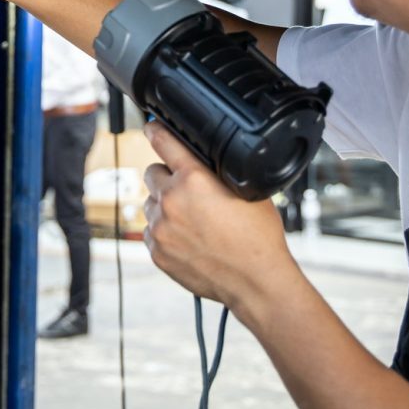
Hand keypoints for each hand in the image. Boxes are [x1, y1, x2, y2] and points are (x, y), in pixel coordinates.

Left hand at [142, 121, 293, 312]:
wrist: (256, 282)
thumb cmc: (257, 237)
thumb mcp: (244, 189)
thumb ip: (213, 171)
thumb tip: (197, 159)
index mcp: (193, 178)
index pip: (163, 141)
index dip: (156, 130)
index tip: (150, 126)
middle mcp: (171, 200)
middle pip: (152, 173)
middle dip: (167, 177)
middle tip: (187, 191)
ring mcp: (161, 227)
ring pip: (150, 203)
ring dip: (164, 206)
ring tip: (192, 221)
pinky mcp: (157, 251)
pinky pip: (150, 231)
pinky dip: (164, 232)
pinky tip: (187, 239)